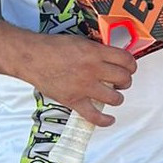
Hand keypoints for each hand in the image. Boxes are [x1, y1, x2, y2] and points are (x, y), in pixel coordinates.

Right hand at [19, 34, 137, 126]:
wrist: (31, 57)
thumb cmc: (52, 47)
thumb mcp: (80, 41)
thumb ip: (98, 50)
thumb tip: (113, 58)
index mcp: (95, 52)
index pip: (126, 60)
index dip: (131, 65)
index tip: (129, 68)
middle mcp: (93, 70)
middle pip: (124, 79)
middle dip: (126, 81)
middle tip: (121, 81)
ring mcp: (84, 87)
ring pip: (115, 98)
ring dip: (117, 98)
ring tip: (113, 95)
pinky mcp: (74, 101)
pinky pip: (94, 116)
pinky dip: (104, 120)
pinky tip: (109, 119)